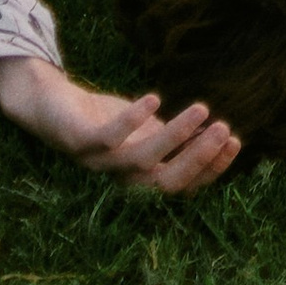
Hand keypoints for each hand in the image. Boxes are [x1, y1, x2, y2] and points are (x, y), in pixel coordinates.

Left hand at [0, 58, 241, 193]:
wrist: (50, 106)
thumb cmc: (103, 120)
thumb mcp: (144, 129)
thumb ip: (173, 138)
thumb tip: (219, 134)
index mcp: (140, 178)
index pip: (181, 186)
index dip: (210, 169)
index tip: (236, 141)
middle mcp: (120, 178)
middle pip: (165, 183)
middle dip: (198, 158)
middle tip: (226, 129)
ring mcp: (98, 162)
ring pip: (141, 160)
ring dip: (174, 137)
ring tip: (202, 108)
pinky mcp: (77, 141)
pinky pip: (107, 138)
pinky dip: (131, 121)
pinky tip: (155, 99)